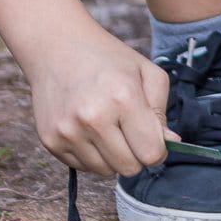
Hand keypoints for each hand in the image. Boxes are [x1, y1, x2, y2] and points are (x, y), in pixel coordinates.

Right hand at [23, 22, 174, 175]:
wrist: (57, 48)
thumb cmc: (109, 59)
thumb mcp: (147, 73)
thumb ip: (161, 111)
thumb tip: (169, 142)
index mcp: (123, 98)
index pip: (150, 153)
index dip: (158, 151)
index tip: (154, 140)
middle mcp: (93, 118)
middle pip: (128, 168)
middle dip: (136, 155)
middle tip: (131, 132)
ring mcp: (68, 131)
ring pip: (105, 172)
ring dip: (112, 156)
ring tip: (107, 127)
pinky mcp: (50, 140)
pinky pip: (82, 167)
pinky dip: (91, 154)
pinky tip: (88, 129)